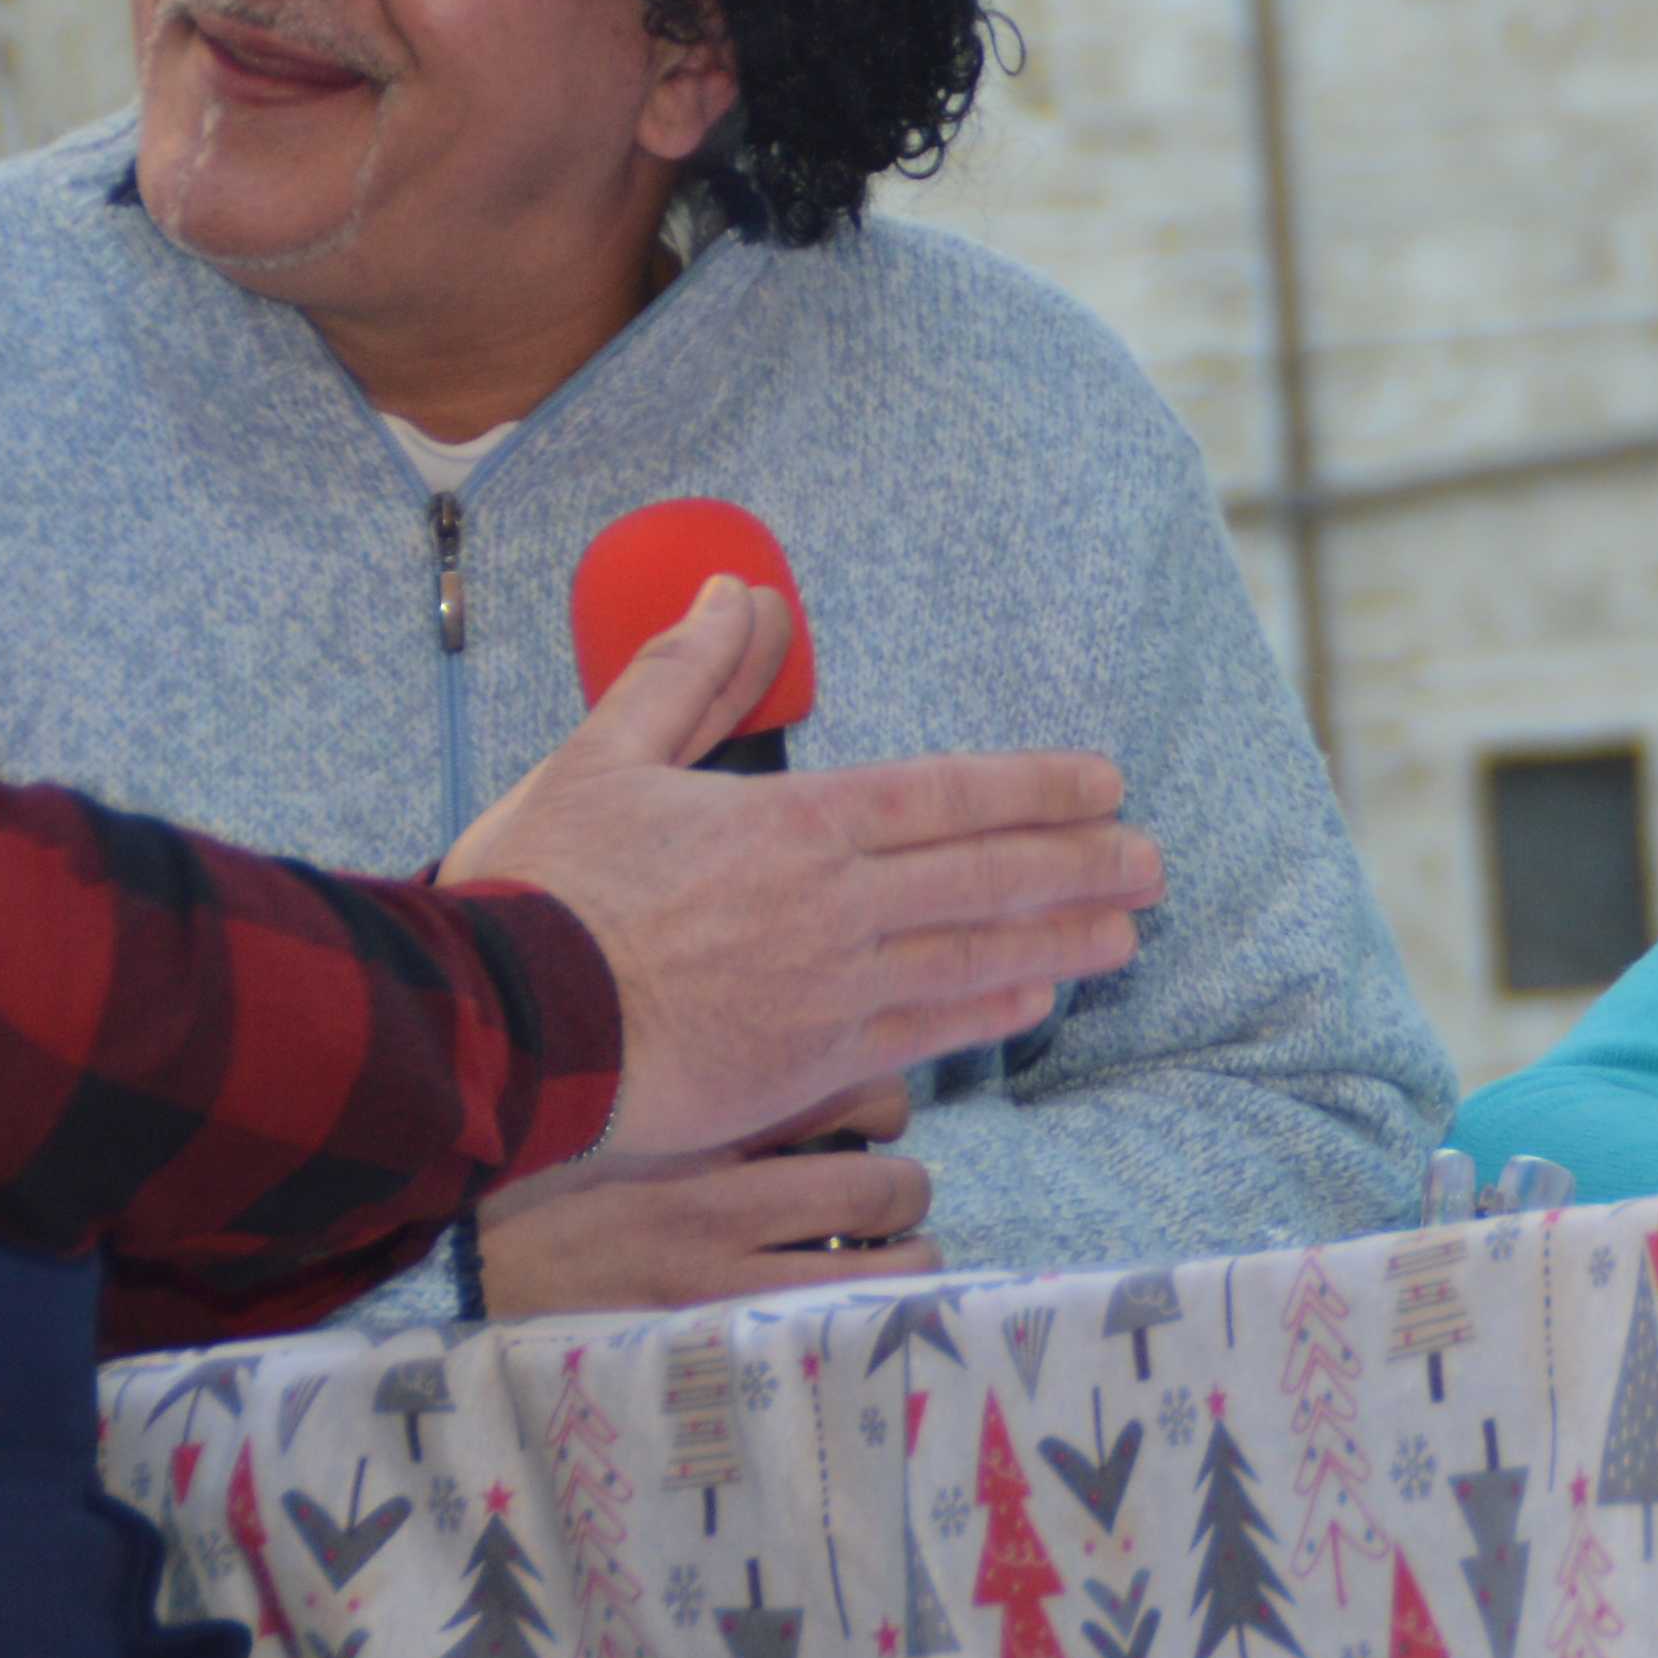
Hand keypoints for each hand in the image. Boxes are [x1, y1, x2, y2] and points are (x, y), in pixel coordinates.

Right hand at [446, 581, 1159, 1162]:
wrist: (503, 1031)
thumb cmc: (542, 891)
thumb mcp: (602, 756)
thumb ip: (685, 675)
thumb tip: (739, 591)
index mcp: (792, 823)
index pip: (944, 795)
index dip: (1034, 788)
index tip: (1102, 782)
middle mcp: (833, 905)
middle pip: (985, 876)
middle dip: (1080, 864)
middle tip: (1154, 860)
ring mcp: (830, 991)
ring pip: (974, 955)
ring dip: (1061, 940)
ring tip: (1129, 933)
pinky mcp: (808, 1066)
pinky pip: (925, 1034)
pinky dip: (988, 1011)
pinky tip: (1035, 997)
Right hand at [479, 1079, 929, 1314]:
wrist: (460, 1272)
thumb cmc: (547, 1173)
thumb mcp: (631, 1098)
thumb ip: (716, 1078)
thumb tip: (808, 1057)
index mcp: (703, 1117)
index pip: (860, 1089)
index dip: (882, 1104)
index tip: (864, 1122)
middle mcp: (724, 1199)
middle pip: (892, 1183)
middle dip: (901, 1193)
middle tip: (876, 1203)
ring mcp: (725, 1286)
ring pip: (894, 1269)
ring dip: (900, 1264)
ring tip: (866, 1267)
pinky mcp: (718, 1345)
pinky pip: (843, 1329)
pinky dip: (864, 1319)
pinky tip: (836, 1317)